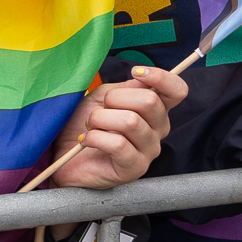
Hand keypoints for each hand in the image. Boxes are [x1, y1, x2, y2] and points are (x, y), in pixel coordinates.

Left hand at [47, 65, 189, 189]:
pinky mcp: (135, 168)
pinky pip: (119, 144)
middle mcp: (159, 130)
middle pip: (150, 101)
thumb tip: (142, 80)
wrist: (64, 155)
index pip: (177, 90)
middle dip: (114, 98)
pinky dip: (95, 137)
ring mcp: (149, 150)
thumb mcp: (103, 97)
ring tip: (90, 126)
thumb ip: (125, 87)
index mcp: (156, 109)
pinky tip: (86, 140)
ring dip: (100, 119)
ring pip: (131, 122)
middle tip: (100, 109)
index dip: (160, 77)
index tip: (135, 72)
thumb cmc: (84, 123)